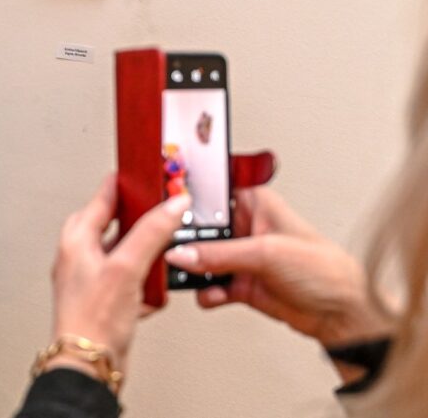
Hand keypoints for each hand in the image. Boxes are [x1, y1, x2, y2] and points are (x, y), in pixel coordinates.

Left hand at [48, 175, 190, 381]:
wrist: (87, 364)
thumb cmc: (91, 320)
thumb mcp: (126, 267)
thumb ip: (151, 233)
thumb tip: (172, 205)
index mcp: (77, 238)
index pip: (103, 197)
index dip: (126, 183)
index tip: (145, 173)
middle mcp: (80, 255)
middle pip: (115, 223)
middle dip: (140, 219)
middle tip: (161, 211)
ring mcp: (93, 277)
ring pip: (124, 252)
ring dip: (145, 252)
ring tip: (162, 253)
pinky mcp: (105, 298)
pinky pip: (130, 278)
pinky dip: (145, 280)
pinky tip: (156, 289)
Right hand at [164, 186, 392, 351]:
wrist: (341, 313)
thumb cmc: (324, 268)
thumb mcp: (266, 253)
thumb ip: (218, 254)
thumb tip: (181, 254)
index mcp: (254, 203)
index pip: (212, 192)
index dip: (187, 198)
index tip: (164, 208)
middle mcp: (245, 227)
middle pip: (199, 228)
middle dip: (185, 241)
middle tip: (173, 249)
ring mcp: (241, 256)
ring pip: (201, 258)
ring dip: (193, 269)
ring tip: (189, 276)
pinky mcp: (240, 283)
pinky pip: (209, 285)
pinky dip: (205, 291)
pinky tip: (210, 294)